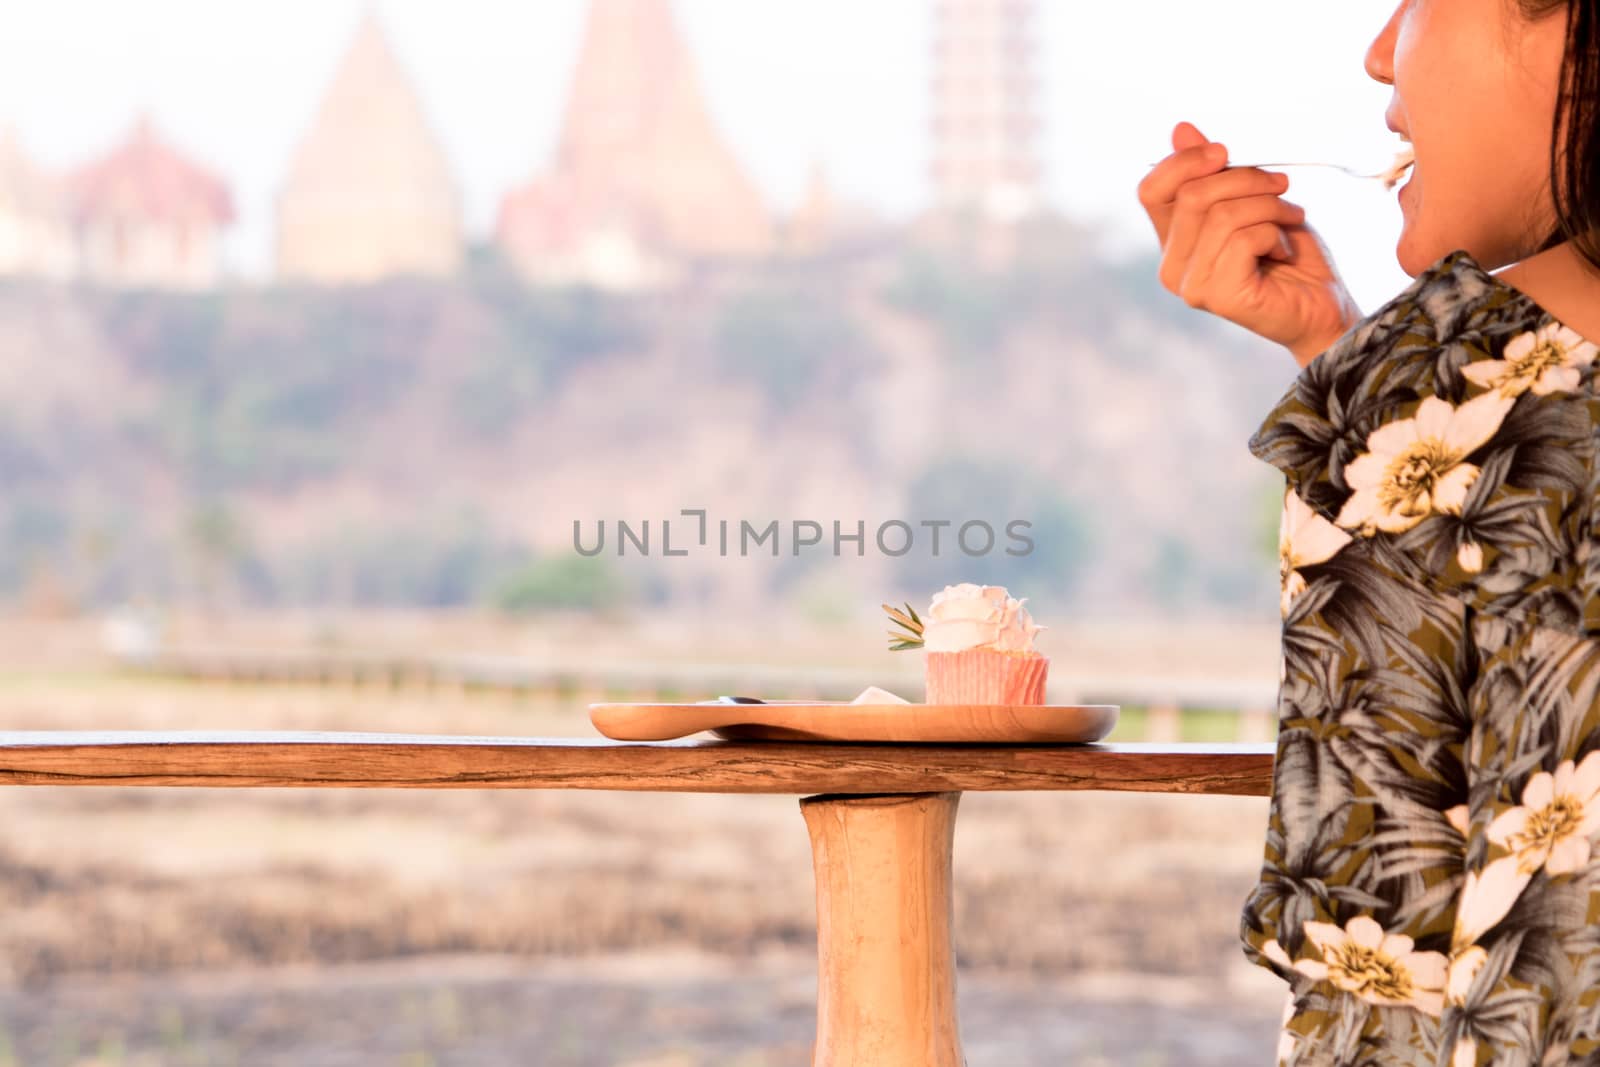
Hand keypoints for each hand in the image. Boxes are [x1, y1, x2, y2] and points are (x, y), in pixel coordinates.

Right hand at [1138, 121, 1363, 365]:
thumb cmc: (1288, 253)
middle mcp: (1171, 267)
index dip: (1184, 162)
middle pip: (1193, 195)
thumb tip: (1182, 130)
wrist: (1321, 306)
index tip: (1224, 151)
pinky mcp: (1217, 296)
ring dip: (1269, 207)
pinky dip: (1274, 233)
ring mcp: (1190, 285)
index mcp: (1173, 242)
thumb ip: (1214, 172)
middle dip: (1246, 179)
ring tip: (1290, 219)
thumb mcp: (1251, 199)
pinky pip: (1242, 238)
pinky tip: (1284, 250)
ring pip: (1222, 214)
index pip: (1152, 190)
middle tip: (1282, 186)